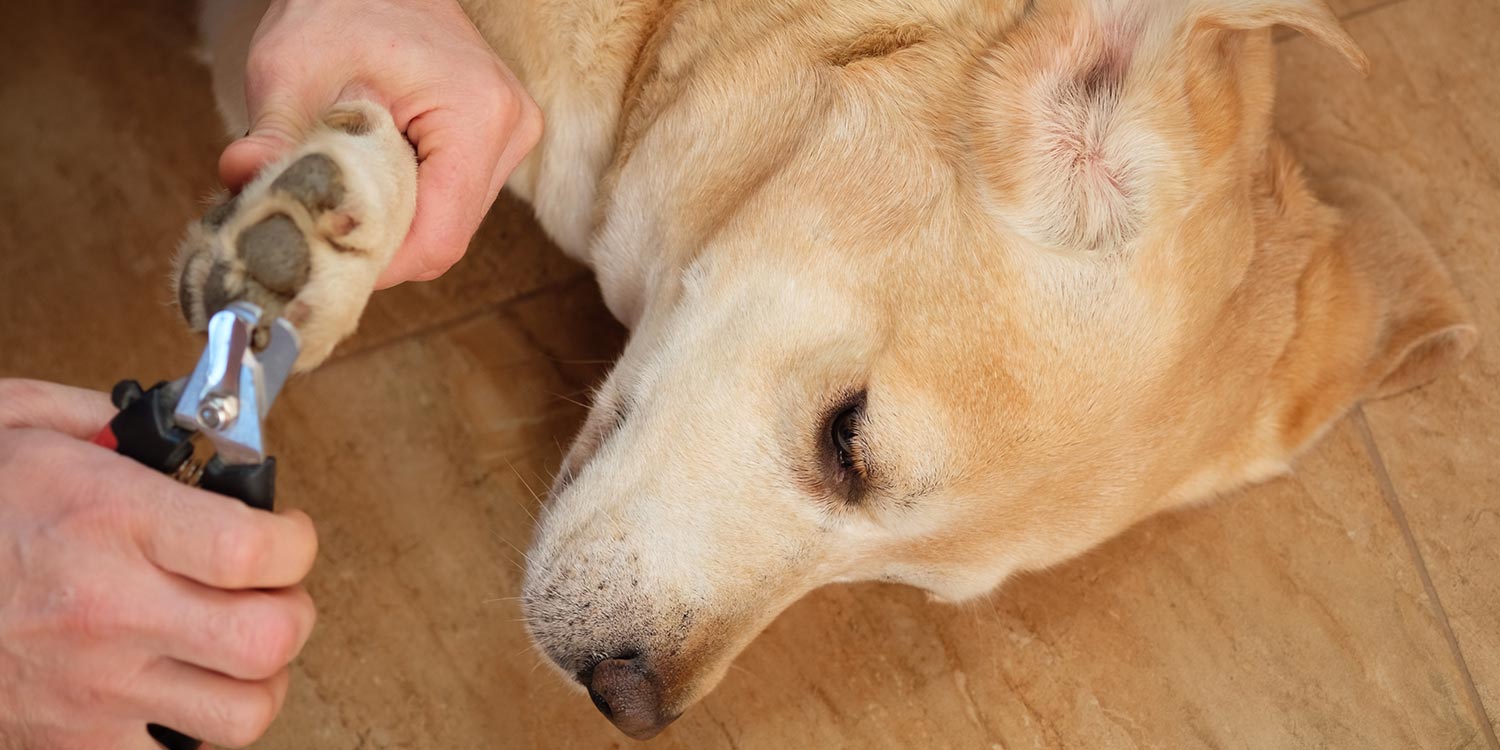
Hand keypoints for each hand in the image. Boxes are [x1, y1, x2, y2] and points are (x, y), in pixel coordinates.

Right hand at [0, 379, 317, 748]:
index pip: (257, 552)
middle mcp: (109, 609)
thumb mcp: (19, 424)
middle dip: (292, 613)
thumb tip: (184, 433)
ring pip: (242, 715)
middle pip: (268, 640)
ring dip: (256, 679)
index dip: (296, 543)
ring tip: (232, 646)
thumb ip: (114, 424)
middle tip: (272, 594)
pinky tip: (178, 689)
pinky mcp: (69, 743)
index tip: (285, 535)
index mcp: (108, 521)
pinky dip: (193, 730)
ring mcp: (91, 687)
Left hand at [219, 0, 542, 287]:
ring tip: (340, 196)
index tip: (319, 258)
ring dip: (390, 227)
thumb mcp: (292, 68)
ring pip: (448, 226)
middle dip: (376, 245)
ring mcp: (510, 137)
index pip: (438, 237)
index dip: (376, 261)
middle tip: (316, 232)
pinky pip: (450, 203)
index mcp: (476, 114)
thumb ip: (273, 136)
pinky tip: (368, 180)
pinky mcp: (496, 142)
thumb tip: (241, 183)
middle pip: (444, 238)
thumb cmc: (342, 6)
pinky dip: (404, 206)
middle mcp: (509, 130)